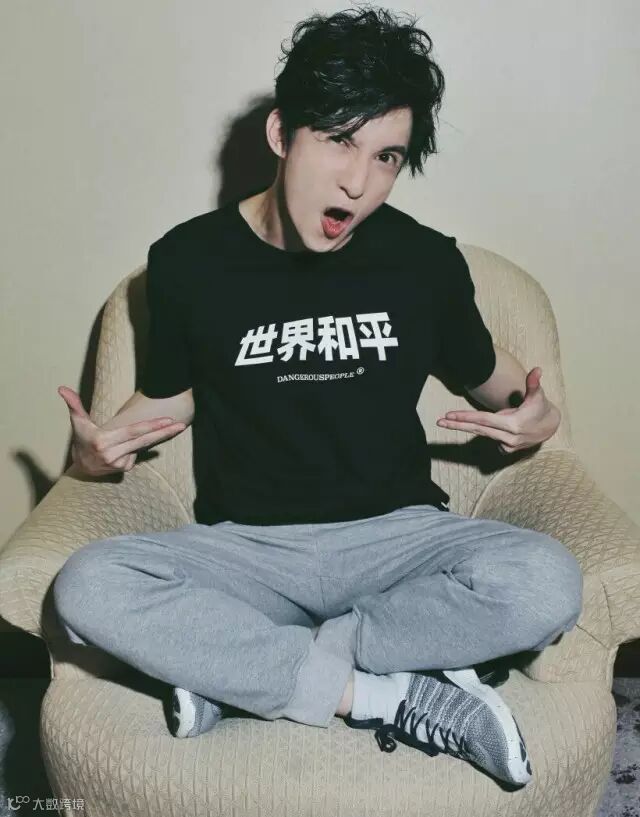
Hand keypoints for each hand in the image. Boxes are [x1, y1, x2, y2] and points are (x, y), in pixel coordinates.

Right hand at [58, 386, 185, 475]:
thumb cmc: (82, 439)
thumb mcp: (78, 422)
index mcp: (103, 440)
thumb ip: (73, 405)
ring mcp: (118, 463)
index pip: (133, 431)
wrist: (81, 466)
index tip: (168, 420)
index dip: (152, 425)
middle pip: (144, 440)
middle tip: (181, 425)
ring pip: (139, 447)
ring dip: (136, 441)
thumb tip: (62, 388)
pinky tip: (120, 451)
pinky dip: (131, 450)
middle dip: (164, 432)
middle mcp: (112, 454)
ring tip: (117, 441)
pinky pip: (135, 455)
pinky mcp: (123, 469)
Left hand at [436, 367, 560, 453]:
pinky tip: (477, 426)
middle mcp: (509, 437)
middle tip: (439, 421)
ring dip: (464, 428)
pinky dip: (482, 431)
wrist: (550, 427)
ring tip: (447, 421)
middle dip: (457, 425)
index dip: (466, 417)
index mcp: (513, 425)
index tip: (450, 415)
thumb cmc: (540, 408)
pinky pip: (490, 438)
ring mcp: (507, 445)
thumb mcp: (538, 396)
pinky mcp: (507, 449)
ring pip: (481, 434)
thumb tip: (537, 370)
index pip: (484, 420)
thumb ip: (534, 383)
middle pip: (478, 429)